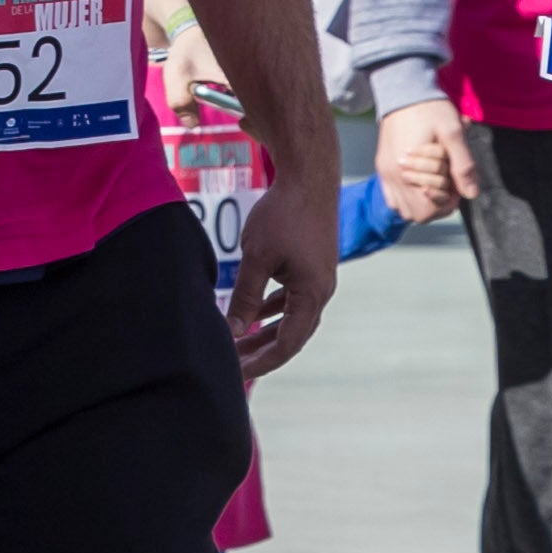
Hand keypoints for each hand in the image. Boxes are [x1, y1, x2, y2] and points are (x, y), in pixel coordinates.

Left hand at [225, 165, 339, 380]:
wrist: (309, 178)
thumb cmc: (283, 214)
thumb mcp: (258, 257)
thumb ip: (246, 296)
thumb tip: (233, 331)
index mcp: (313, 293)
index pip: (288, 343)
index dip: (263, 362)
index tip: (238, 375)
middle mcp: (320, 291)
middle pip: (290, 335)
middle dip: (261, 352)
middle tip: (231, 367)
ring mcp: (317, 279)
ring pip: (289, 318)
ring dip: (264, 333)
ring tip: (237, 347)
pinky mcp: (310, 267)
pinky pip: (290, 300)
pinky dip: (270, 311)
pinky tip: (251, 318)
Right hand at [372, 96, 473, 226]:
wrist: (403, 90)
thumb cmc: (430, 109)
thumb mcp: (453, 133)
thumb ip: (463, 165)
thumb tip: (471, 194)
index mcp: (408, 169)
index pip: (428, 209)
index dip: (447, 203)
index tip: (456, 186)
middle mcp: (392, 175)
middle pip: (416, 214)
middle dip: (436, 204)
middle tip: (448, 184)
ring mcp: (385, 172)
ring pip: (403, 209)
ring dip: (422, 202)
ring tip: (435, 183)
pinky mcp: (382, 167)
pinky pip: (392, 197)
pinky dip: (407, 197)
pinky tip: (419, 183)